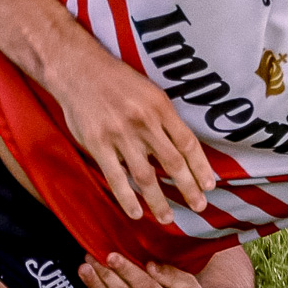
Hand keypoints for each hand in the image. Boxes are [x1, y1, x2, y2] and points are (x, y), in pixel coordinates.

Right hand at [48, 46, 215, 224]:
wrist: (77, 68)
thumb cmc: (115, 80)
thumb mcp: (148, 91)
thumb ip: (163, 119)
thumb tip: (182, 147)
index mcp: (160, 107)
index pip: (188, 143)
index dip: (201, 167)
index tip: (209, 186)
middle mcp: (144, 122)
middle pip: (172, 162)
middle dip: (188, 188)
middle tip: (199, 206)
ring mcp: (120, 135)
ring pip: (145, 176)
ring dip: (159, 201)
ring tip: (168, 219)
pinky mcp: (98, 144)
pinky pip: (116, 177)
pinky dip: (126, 198)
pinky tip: (135, 212)